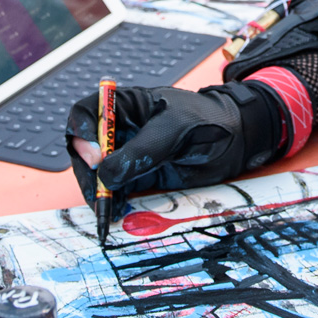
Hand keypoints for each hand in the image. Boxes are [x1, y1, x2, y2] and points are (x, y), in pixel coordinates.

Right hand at [63, 79, 283, 205]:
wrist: (235, 142)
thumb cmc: (206, 122)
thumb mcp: (173, 131)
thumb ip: (140, 152)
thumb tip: (105, 174)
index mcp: (126, 105)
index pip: (89, 111)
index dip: (82, 130)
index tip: (93, 153)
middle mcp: (121, 130)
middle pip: (85, 147)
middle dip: (86, 169)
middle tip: (99, 189)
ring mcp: (128, 155)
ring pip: (96, 173)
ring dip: (96, 191)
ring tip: (107, 208)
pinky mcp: (138, 177)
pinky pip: (114, 190)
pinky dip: (109, 202)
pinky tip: (115, 211)